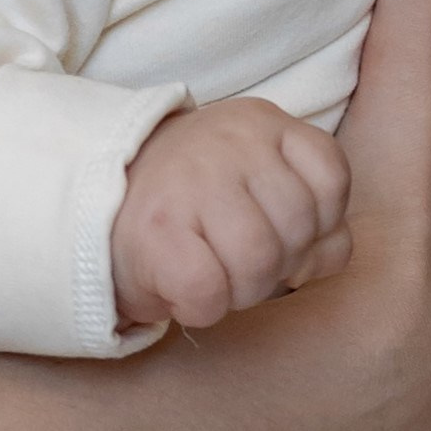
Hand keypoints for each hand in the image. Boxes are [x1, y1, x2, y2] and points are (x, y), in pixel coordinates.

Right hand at [112, 98, 351, 332]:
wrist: (98, 205)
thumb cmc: (196, 206)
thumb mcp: (260, 184)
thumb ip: (313, 215)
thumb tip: (327, 254)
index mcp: (261, 123)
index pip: (331, 177)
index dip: (320, 223)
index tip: (281, 230)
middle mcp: (229, 142)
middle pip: (298, 228)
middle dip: (278, 265)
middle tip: (239, 261)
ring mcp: (191, 181)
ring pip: (259, 262)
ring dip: (241, 290)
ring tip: (215, 274)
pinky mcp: (157, 231)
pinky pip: (210, 292)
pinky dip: (203, 307)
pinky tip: (186, 289)